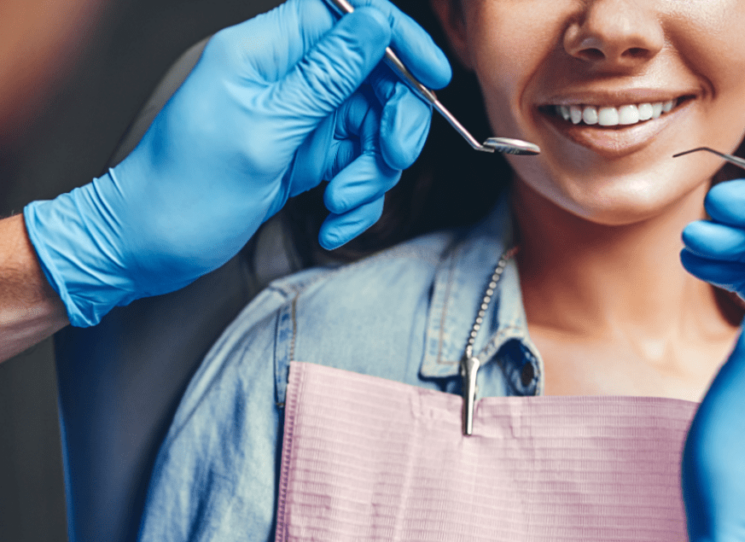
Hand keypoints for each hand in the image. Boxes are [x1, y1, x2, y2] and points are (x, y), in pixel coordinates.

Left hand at [24, 0, 450, 326]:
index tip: (431, 77)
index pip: (349, 15)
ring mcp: (300, 119)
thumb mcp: (263, 131)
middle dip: (393, 124)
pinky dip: (355, 200)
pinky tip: (330, 223)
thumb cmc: (185, 189)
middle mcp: (288, 79)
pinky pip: (356, 167)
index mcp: (266, 52)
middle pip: (375, 78)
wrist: (149, 247)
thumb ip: (325, 76)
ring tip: (339, 204)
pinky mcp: (306, 156)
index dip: (397, 39)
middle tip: (391, 160)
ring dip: (371, 174)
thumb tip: (376, 23)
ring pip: (372, 130)